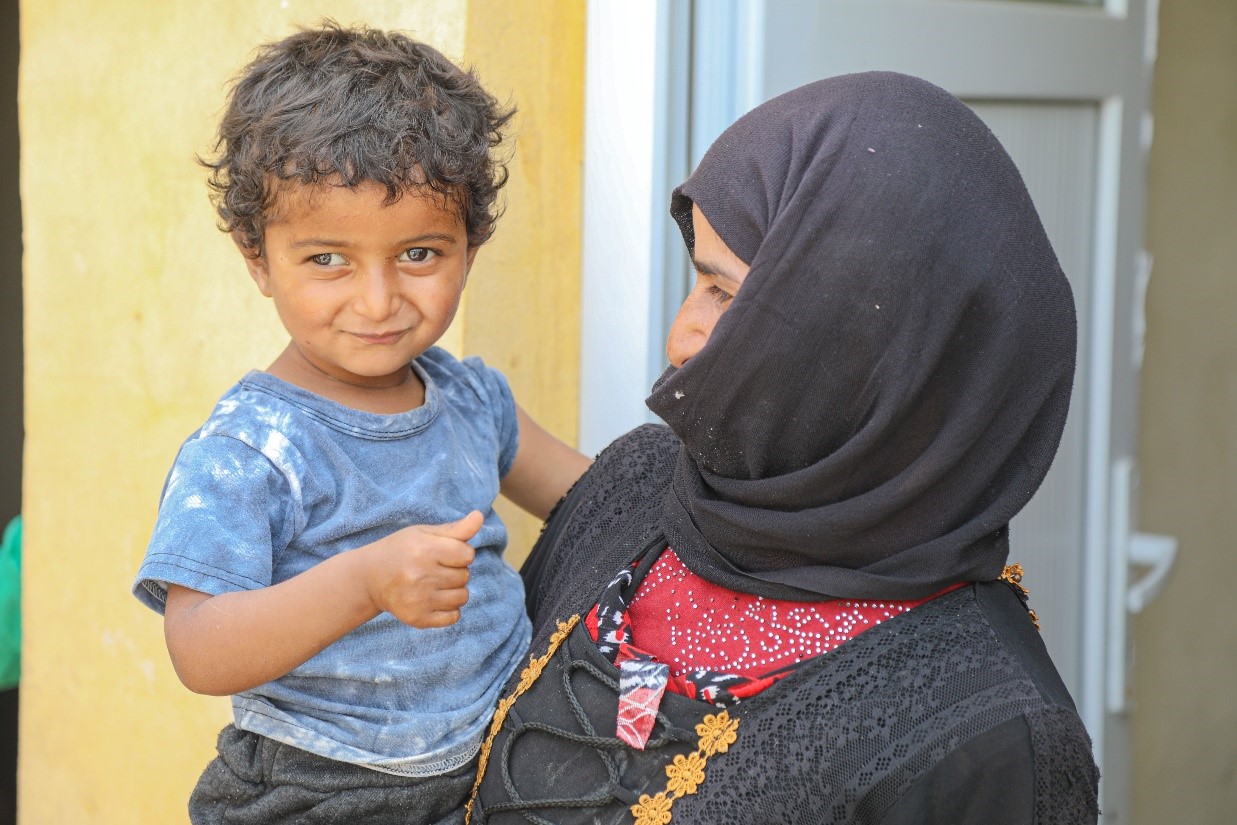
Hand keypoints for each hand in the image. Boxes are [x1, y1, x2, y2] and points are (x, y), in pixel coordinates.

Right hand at [357, 510, 482, 628]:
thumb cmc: (401, 550)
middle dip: (455, 571)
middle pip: (465, 576)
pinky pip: (453, 617)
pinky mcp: (418, 619)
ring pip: (462, 597)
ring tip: (435, 584)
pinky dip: (449, 609)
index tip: (444, 553)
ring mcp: (419, 600)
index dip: (460, 553)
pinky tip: (434, 600)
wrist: (369, 578)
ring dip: (454, 590)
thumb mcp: (424, 533)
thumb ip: (455, 529)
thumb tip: (480, 517)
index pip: (467, 554)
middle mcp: (421, 576)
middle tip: (434, 568)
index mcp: (424, 551)